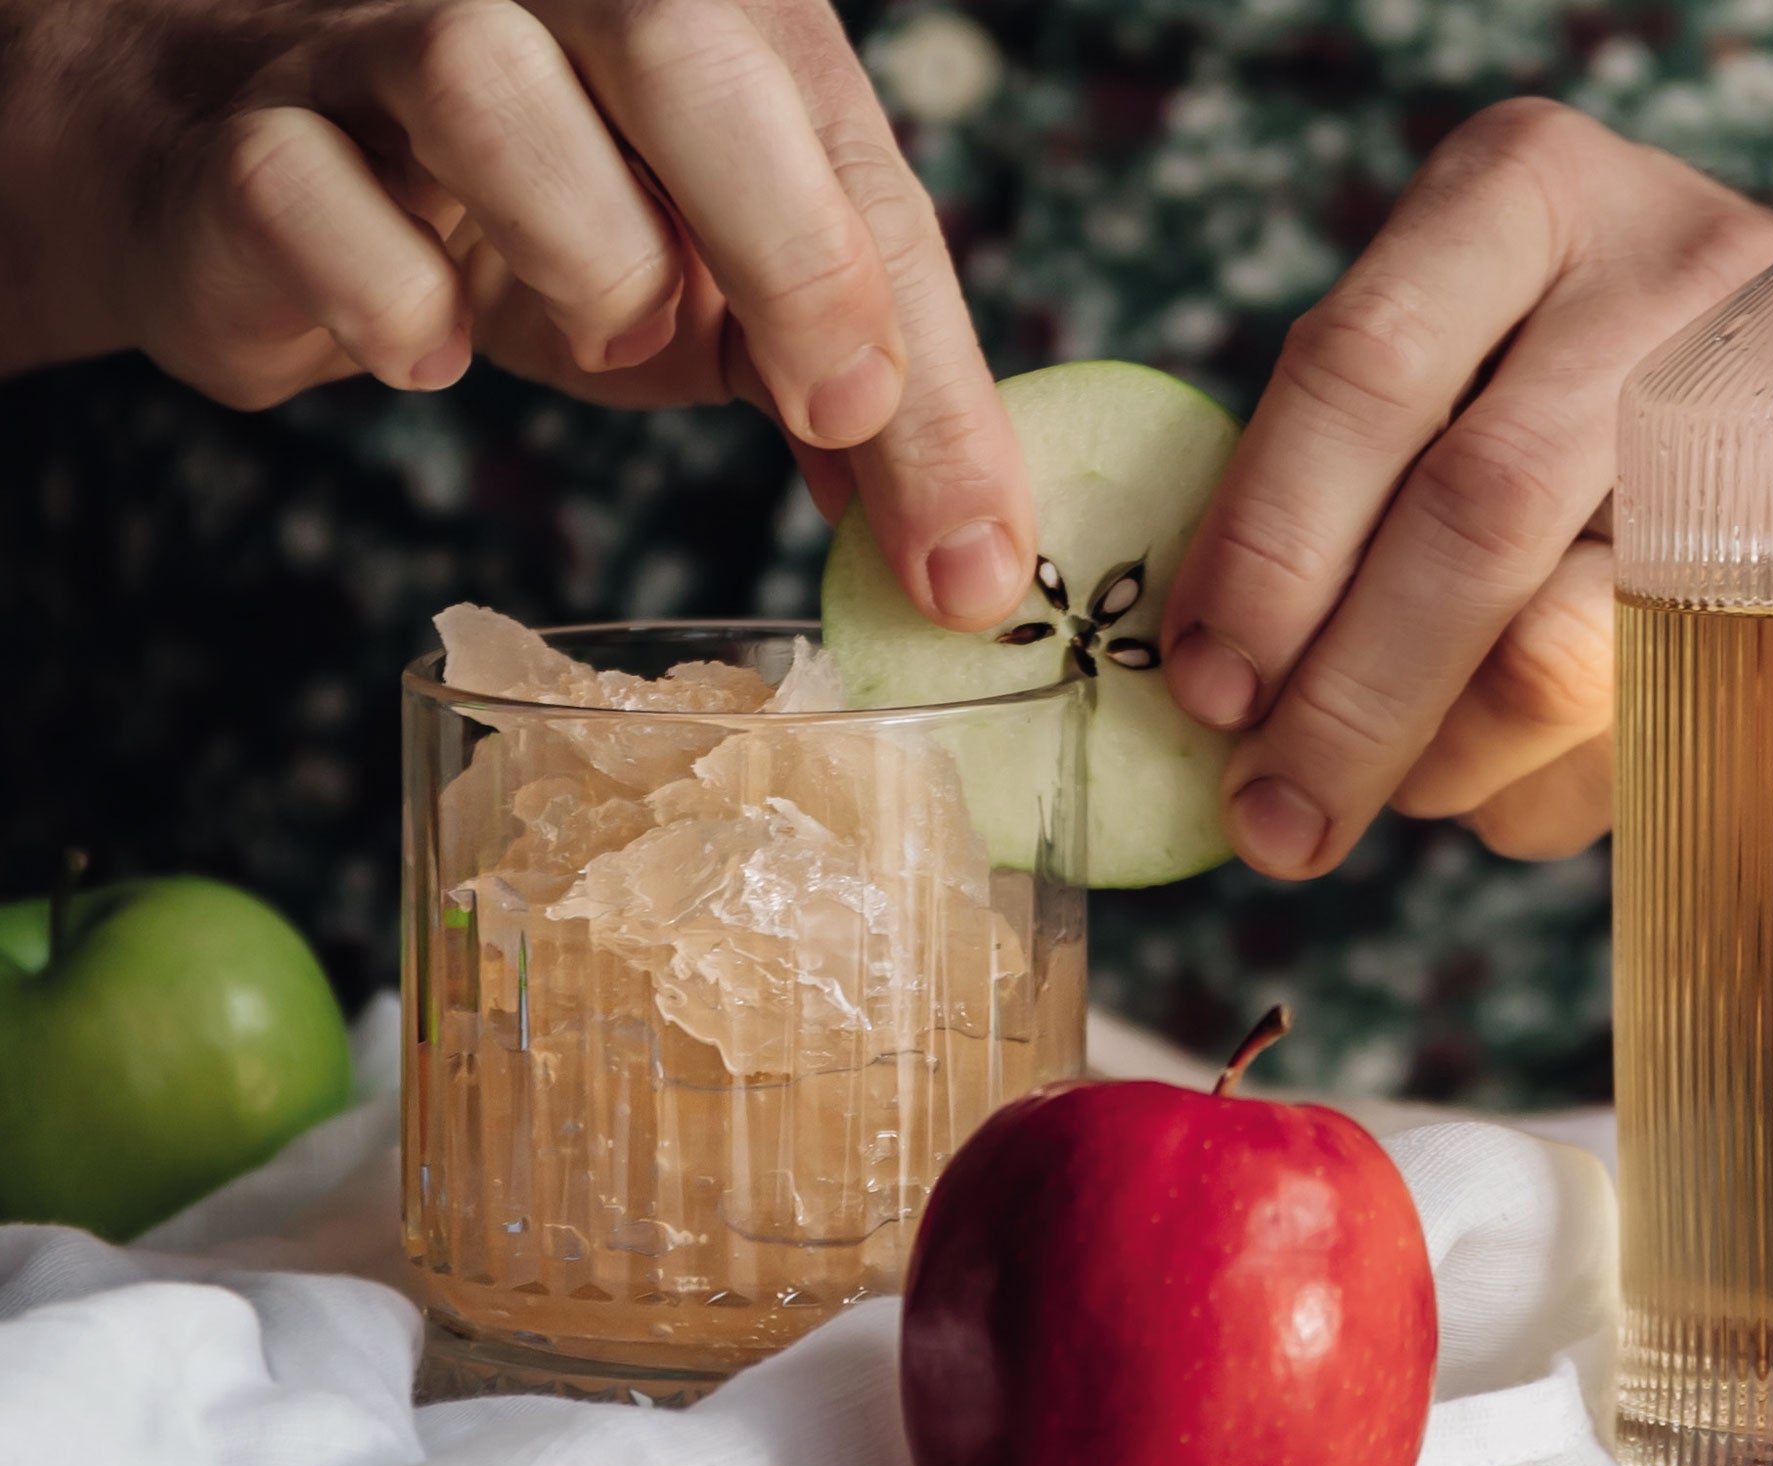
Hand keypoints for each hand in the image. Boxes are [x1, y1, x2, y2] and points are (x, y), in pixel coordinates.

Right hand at [0, 0, 1030, 628]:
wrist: (272, 188)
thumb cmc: (531, 229)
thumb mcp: (718, 298)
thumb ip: (835, 388)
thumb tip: (961, 552)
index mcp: (712, 23)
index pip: (855, 164)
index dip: (929, 355)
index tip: (969, 543)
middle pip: (688, 52)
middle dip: (795, 255)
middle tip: (833, 413)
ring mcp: (379, 42)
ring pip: (483, 75)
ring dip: (586, 254)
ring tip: (609, 336)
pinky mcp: (250, 138)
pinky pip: (307, 196)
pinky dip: (391, 302)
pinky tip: (431, 349)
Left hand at [1161, 100, 1772, 875]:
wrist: (1755, 359)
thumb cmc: (1514, 370)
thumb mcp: (1411, 362)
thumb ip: (1320, 479)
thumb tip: (1220, 695)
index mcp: (1518, 191)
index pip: (1363, 371)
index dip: (1270, 546)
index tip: (1205, 690)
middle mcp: (1667, 272)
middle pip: (1476, 513)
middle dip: (1349, 697)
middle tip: (1270, 825)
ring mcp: (1770, 408)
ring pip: (1573, 640)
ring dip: (1444, 755)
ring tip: (1386, 784)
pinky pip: (1650, 720)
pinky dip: (1540, 781)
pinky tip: (1497, 773)